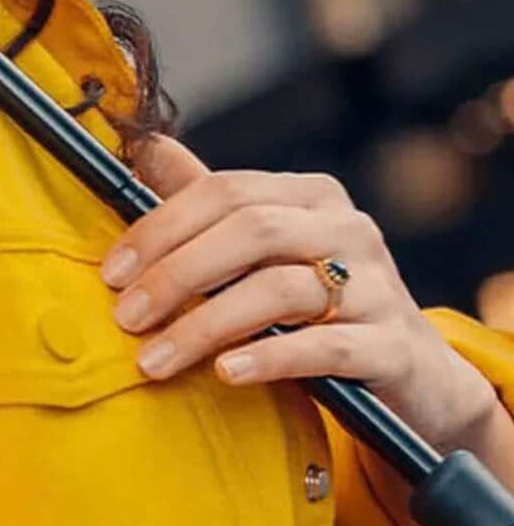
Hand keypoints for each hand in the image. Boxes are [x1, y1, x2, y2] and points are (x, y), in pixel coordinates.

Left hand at [99, 135, 496, 451]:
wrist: (414, 377)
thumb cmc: (315, 306)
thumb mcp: (262, 253)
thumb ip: (207, 205)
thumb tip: (145, 148)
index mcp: (310, 196)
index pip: (224, 191)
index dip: (160, 228)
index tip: (111, 272)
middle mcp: (349, 229)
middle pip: (250, 232)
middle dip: (176, 274)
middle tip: (125, 317)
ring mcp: (379, 286)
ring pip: (280, 290)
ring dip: (205, 326)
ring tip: (154, 358)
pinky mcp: (395, 346)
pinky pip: (327, 347)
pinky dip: (270, 357)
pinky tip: (226, 373)